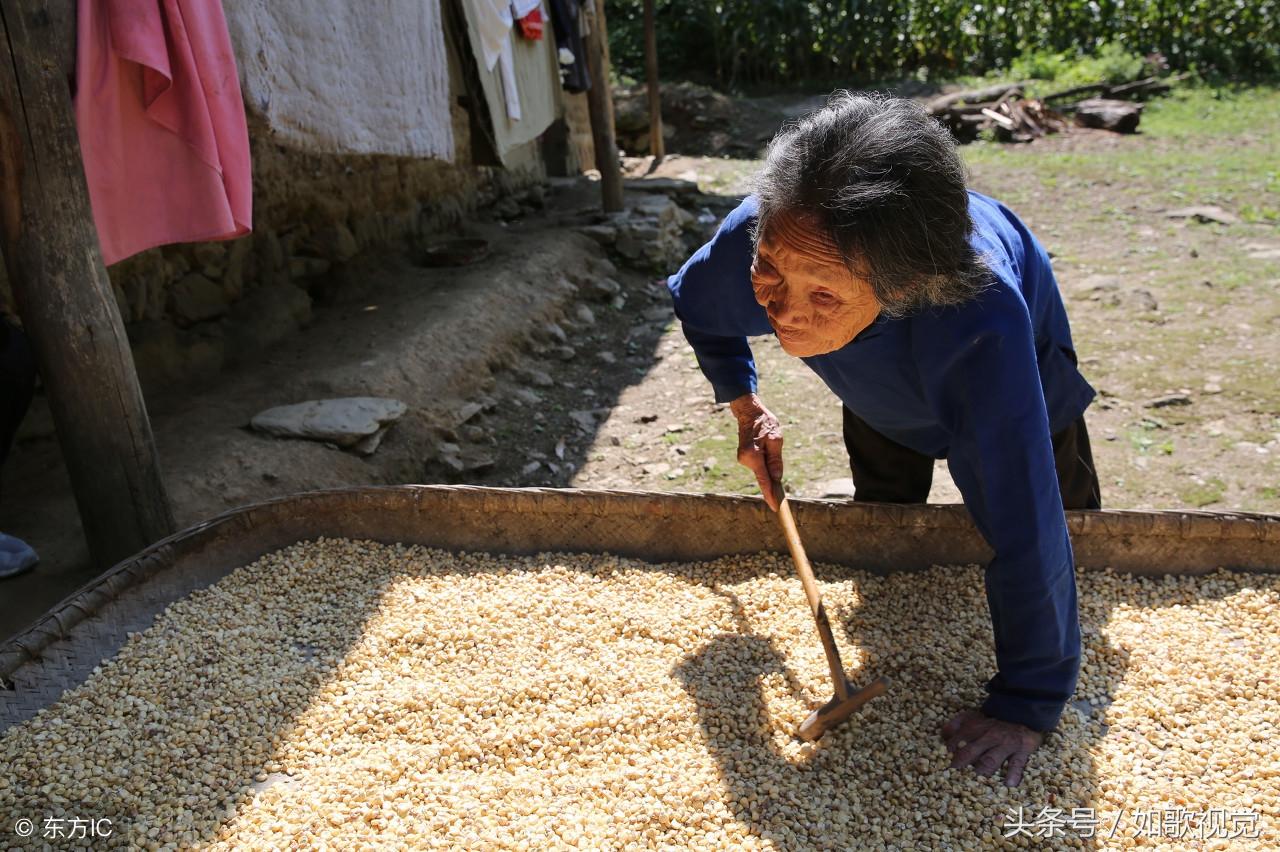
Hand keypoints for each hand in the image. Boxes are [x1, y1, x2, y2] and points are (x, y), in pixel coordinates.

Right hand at [729, 393, 783, 510]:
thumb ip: (775, 461)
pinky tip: (764, 446)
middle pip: (763, 476)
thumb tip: (777, 478)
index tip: (776, 507)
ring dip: (768, 464)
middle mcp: (745, 460)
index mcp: (754, 457)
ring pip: (761, 470)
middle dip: (773, 474)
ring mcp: (743, 459)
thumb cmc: (764, 423)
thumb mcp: (776, 439)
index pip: (764, 481)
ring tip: (769, 443)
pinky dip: (764, 461)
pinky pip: (758, 465)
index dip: (770, 495)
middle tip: (777, 453)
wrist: (748, 412)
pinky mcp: (744, 458)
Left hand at [941, 709, 1043, 786]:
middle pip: (972, 750)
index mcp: (975, 728)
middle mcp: (989, 736)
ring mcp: (1005, 744)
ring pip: (991, 759)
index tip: (944, 758)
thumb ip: (955, 726)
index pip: (958, 739)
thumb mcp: (971, 718)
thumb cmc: (990, 722)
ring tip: (977, 776)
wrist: (1020, 714)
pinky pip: (1017, 763)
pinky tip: (1009, 783)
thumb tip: (942, 736)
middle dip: (962, 761)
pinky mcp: (1022, 751)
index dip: (950, 749)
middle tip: (954, 770)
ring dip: (982, 768)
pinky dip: (1013, 774)